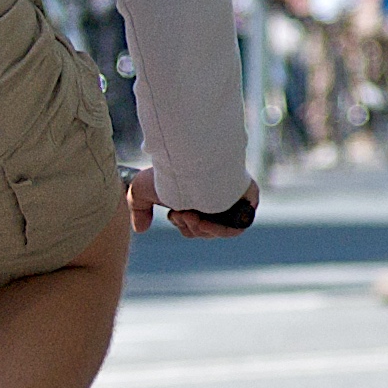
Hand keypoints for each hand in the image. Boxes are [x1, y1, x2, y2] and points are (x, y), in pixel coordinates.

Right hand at [124, 167, 247, 238]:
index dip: (183, 225)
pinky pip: (239, 225)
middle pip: (206, 228)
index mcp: (196, 195)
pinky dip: (223, 229)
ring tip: (192, 215)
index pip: (194, 223)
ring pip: (220, 229)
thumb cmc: (165, 170)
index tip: (175, 214)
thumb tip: (141, 229)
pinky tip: (206, 222)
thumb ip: (139, 209)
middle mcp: (216, 197)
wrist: (185, 157)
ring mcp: (233, 198)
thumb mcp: (141, 190)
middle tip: (183, 213)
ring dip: (203, 229)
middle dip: (191, 227)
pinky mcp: (248, 198)